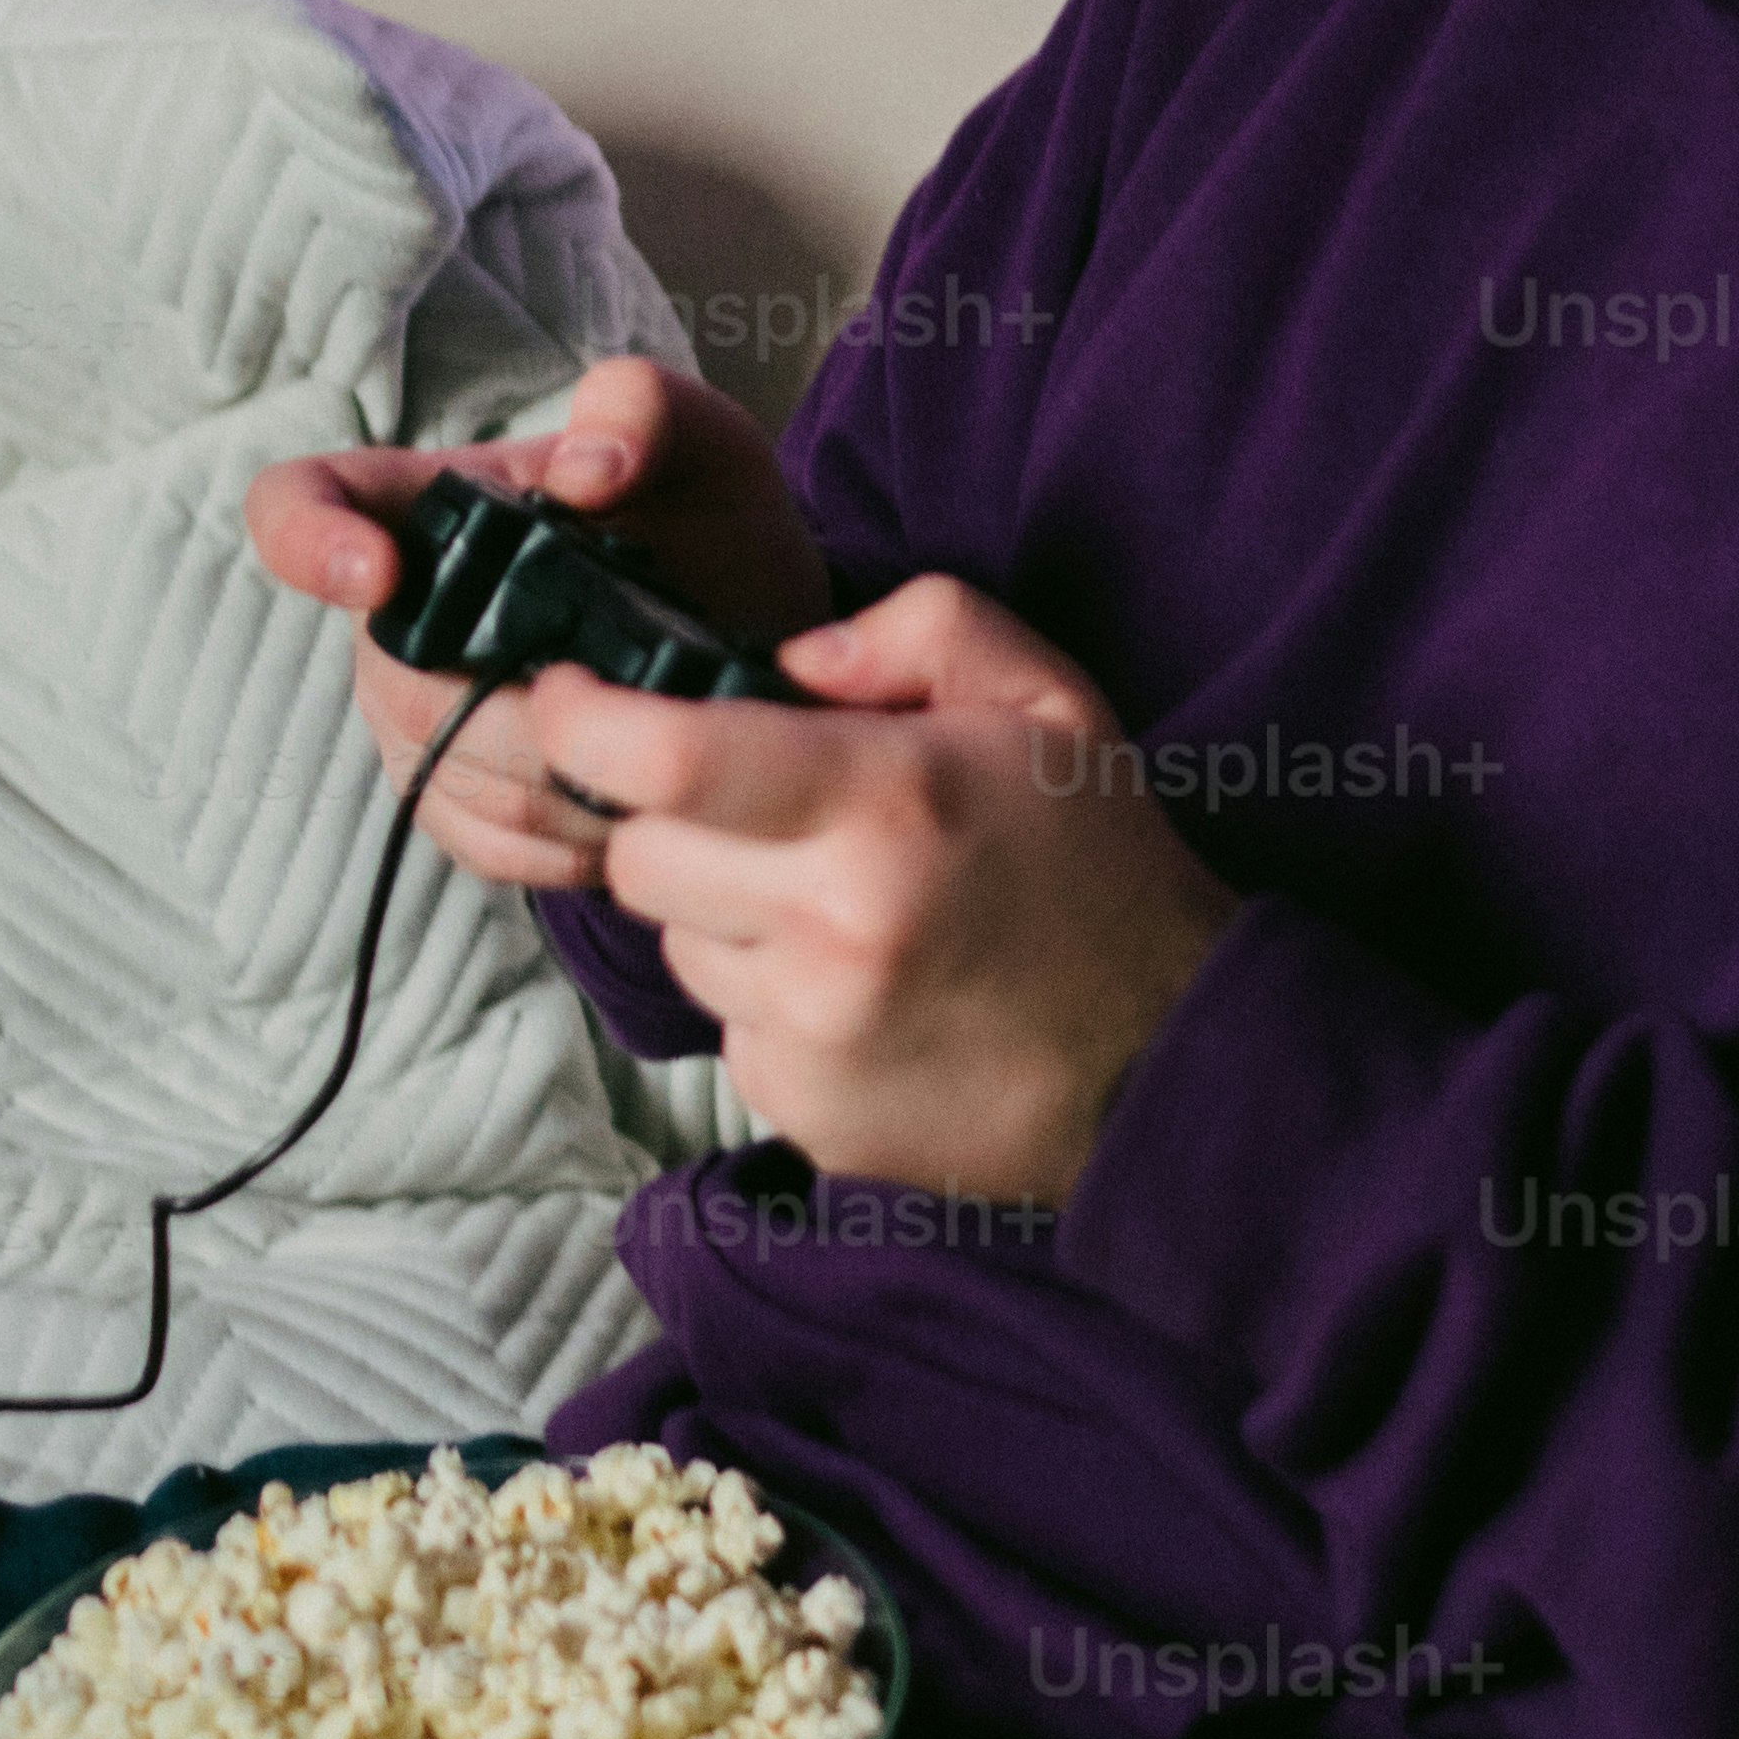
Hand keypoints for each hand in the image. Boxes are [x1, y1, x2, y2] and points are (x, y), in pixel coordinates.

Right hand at [243, 356, 831, 900]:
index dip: (307, 539)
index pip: (297, 504)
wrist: (755, 635)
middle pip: (399, 680)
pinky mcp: (456, 801)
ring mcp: (413, 715)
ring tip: (663, 747)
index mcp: (424, 503)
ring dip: (568, 777)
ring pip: (452, 773)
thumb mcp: (696, 436)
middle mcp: (395, 616)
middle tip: (642, 697)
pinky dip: (572, 837)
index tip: (378, 573)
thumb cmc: (703, 521)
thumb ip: (645, 409)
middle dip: (529, 706)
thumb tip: (589, 471)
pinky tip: (636, 802)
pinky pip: (485, 841)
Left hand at [529, 573, 1245, 1203]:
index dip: (584, 721)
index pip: (664, 761)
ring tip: (839, 907)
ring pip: (676, 946)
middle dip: (672, 823)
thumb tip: (785, 660)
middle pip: (638, 859)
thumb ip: (924, 626)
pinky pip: (726, 1029)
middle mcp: (833, 928)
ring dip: (723, 915)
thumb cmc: (1099, 864)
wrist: (1167, 1059)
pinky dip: (768, 998)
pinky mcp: (803, 1112)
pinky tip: (861, 988)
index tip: (571, 699)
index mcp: (885, 805)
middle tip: (762, 812)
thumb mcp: (1048, 701)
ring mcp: (811, 1034)